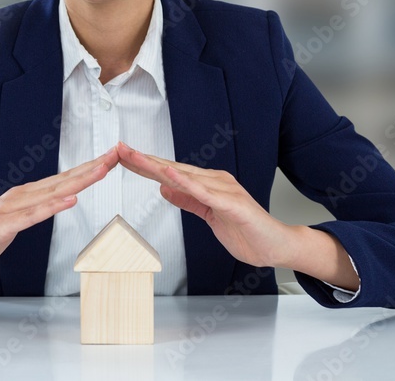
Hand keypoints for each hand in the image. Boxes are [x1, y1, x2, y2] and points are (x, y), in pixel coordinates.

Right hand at [0, 146, 118, 285]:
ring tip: (100, 171)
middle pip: (64, 180)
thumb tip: (59, 201)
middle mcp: (22, 195)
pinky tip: (68, 201)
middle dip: (91, 168)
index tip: (111, 159)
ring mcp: (12, 208)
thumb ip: (36, 209)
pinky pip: (32, 216)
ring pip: (52, 193)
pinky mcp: (3, 225)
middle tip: (115, 155)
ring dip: (78, 182)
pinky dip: (52, 207)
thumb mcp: (16, 219)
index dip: (89, 169)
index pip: (65, 179)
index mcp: (28, 194)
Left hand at [114, 141, 359, 290]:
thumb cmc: (247, 231)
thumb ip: (187, 200)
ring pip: (184, 176)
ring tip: (136, 157)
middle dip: (143, 160)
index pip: (169, 172)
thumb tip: (164, 188)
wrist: (275, 246)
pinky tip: (168, 174)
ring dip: (158, 166)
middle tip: (119, 149)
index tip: (122, 157)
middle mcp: (213, 181)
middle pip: (172, 168)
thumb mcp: (207, 216)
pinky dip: (185, 182)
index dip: (145, 165)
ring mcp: (223, 190)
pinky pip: (204, 192)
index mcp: (206, 184)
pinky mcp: (231, 204)